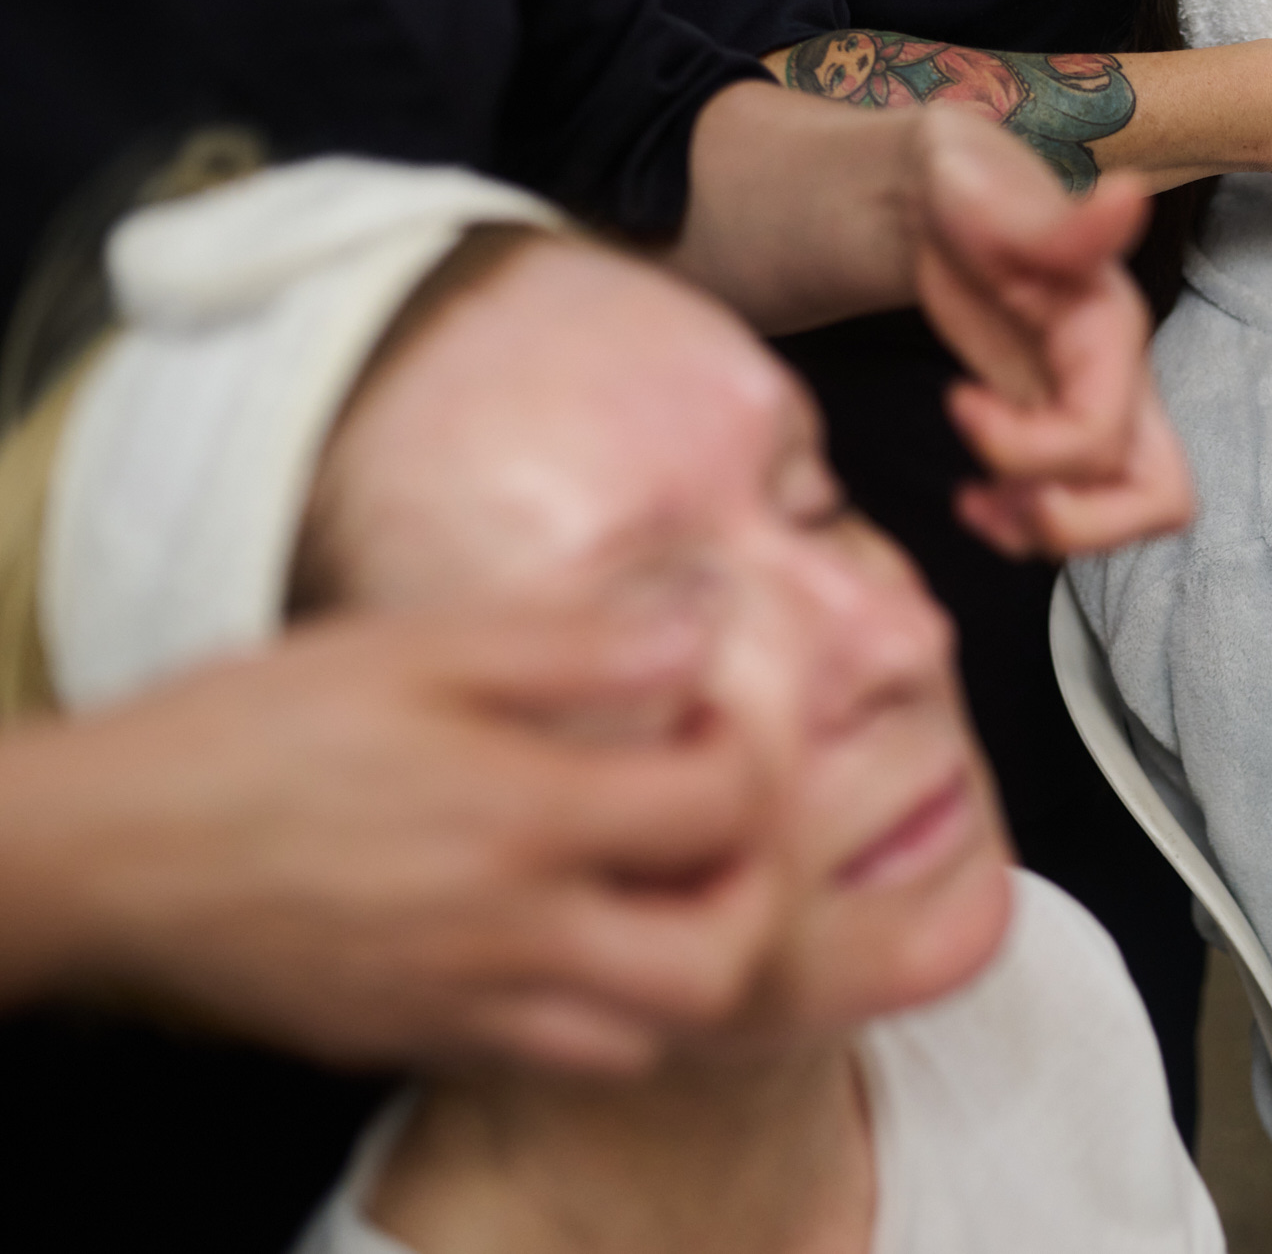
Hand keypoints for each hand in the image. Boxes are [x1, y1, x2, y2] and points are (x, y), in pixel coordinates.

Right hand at [0, 606, 779, 1074]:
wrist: (104, 850)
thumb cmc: (252, 731)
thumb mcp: (415, 648)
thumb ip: (575, 643)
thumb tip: (700, 629)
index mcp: (521, 818)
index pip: (721, 809)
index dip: (750, 754)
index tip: (716, 715)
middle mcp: (510, 934)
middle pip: (714, 962)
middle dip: (750, 893)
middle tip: (719, 826)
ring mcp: (464, 1005)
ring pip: (642, 1034)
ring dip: (682, 962)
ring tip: (656, 882)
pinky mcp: (415, 1041)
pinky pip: (553, 1058)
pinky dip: (596, 1010)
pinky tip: (568, 933)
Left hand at [906, 109, 1194, 557]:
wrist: (942, 196)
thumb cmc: (963, 185)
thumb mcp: (986, 191)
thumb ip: (1060, 220)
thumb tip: (1129, 194)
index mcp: (1108, 329)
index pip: (1102, 432)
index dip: (1026, 446)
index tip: (957, 399)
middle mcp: (1122, 377)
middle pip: (1160, 495)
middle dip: (1075, 521)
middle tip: (989, 494)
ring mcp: (1100, 408)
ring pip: (1131, 514)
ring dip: (1051, 534)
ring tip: (974, 505)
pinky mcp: (1066, 430)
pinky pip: (1082, 511)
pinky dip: (1026, 532)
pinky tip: (969, 502)